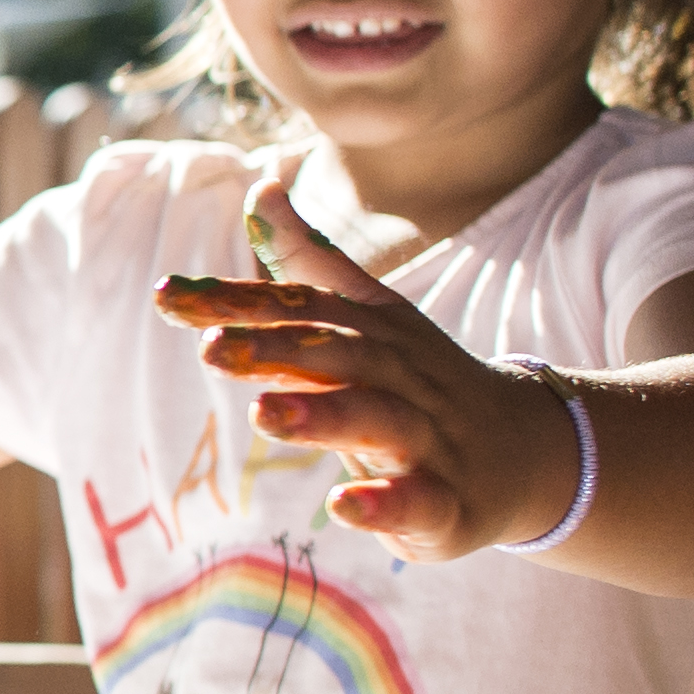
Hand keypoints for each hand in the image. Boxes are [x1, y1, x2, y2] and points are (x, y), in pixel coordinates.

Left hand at [150, 175, 580, 561]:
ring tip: (264, 414)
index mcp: (374, 332)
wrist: (527, 449)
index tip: (167, 295)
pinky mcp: (446, 502)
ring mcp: (427, 439)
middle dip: (275, 350)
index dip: (236, 301)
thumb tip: (262, 188)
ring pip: (376, 419)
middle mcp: (400, 376)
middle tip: (210, 349)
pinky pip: (417, 502)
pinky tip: (344, 506)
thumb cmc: (422, 380)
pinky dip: (383, 504)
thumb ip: (310, 262)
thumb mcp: (372, 314)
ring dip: (321, 415)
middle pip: (337, 355)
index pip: (301, 308)